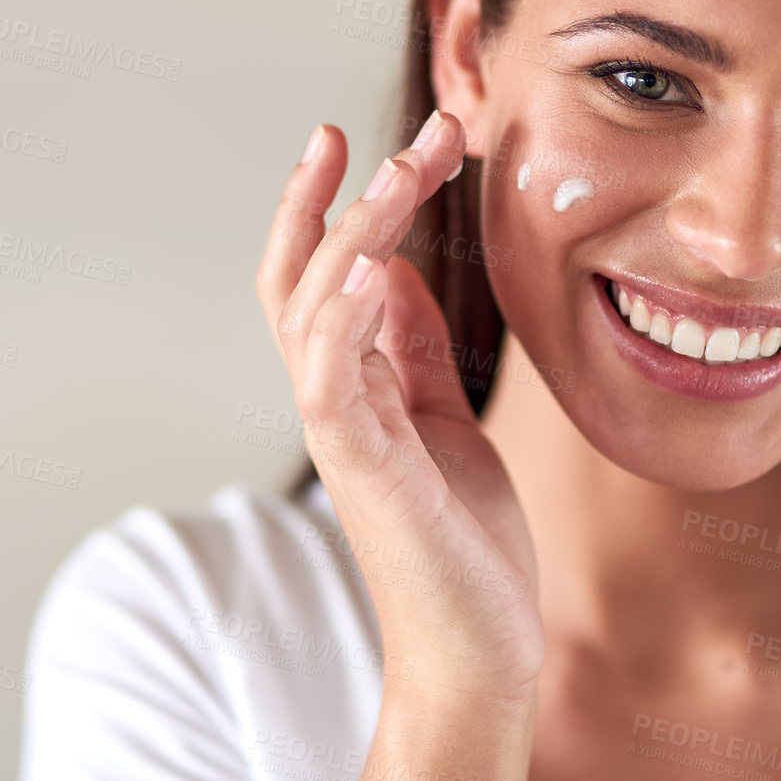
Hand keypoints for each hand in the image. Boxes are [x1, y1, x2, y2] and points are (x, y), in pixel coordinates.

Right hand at [255, 113, 542, 702]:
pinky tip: (372, 259)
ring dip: (352, 230)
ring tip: (400, 168)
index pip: (322, 271)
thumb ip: (410, 348)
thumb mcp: (445, 418)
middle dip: (337, 194)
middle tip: (403, 133)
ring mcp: (340, 430)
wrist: (477, 647)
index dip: (335, 202)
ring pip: (311, 307)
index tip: (376, 138)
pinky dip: (343, 313)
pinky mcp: (360, 466)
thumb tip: (393, 271)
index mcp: (355, 382)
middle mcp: (333, 396)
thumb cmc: (462, 539)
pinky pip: (331, 376)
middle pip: (303, 271)